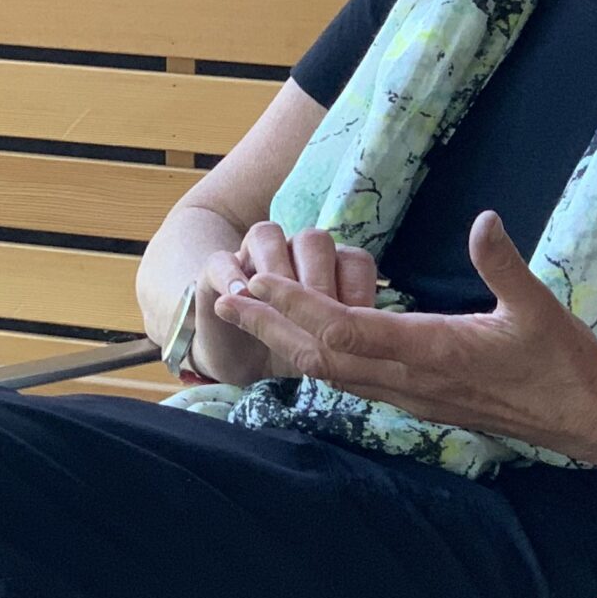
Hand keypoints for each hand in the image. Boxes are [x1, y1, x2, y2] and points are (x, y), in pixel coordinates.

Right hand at [190, 222, 377, 384]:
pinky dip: (232, 276)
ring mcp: (253, 257)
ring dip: (277, 269)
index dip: (357, 288)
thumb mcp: (328, 349)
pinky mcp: (215, 271)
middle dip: (320, 280)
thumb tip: (381, 335)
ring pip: (268, 235)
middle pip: (314, 240)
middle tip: (319, 320)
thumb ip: (351, 335)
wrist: (241, 362)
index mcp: (330, 268)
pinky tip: (239, 300)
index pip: (353, 258)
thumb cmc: (293, 352)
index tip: (358, 325)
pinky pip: (222, 258)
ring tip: (277, 307)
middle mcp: (294, 253)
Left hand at [212, 210, 596, 457]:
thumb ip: (505, 264)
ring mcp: (410, 394)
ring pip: (331, 371)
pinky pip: (352, 380)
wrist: (580, 418)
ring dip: (286, 342)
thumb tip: (484, 220)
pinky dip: (316, 357)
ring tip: (249, 315)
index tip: (259, 281)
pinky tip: (300, 342)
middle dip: (270, 326)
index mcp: (432, 352)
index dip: (298, 306)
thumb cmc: (561, 361)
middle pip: (321, 355)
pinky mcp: (415, 399)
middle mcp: (409, 378)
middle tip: (225, 298)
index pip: (346, 330)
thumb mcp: (537, 306)